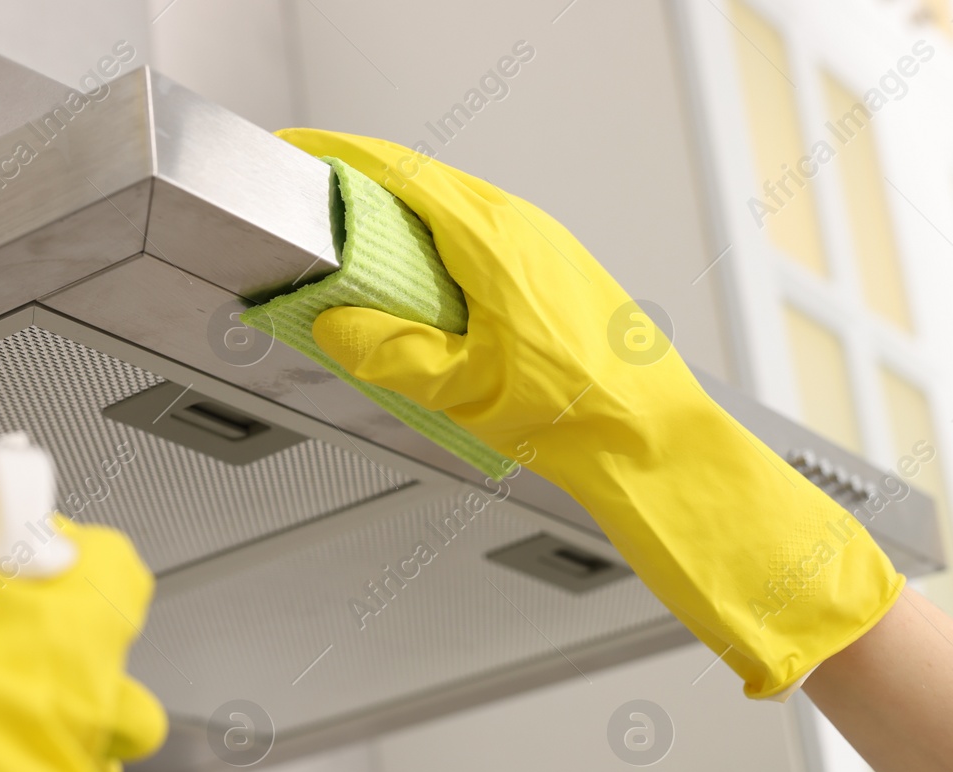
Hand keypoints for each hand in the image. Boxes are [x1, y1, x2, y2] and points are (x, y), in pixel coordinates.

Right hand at [277, 129, 903, 697]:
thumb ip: (388, 354)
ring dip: (404, 221)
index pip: (399, 171)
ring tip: (364, 260)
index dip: (340, 156)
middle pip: (424, 182)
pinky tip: (429, 293)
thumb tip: (336, 326)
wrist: (650, 437)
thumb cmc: (578, 415)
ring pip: (456, 207)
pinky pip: (486, 233)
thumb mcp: (460, 392)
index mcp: (493, 240)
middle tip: (320, 216)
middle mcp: (523, 225)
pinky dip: (442, 244)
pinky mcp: (559, 266)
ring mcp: (547, 242)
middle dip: (364, 191)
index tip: (303, 153)